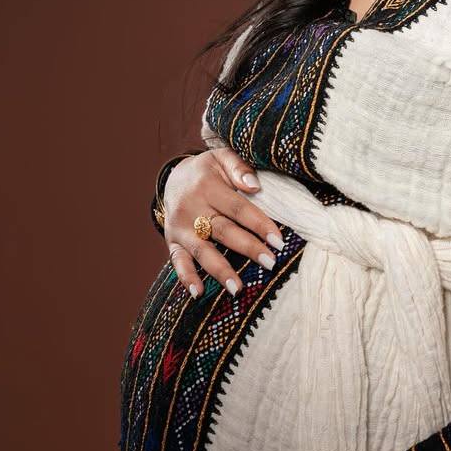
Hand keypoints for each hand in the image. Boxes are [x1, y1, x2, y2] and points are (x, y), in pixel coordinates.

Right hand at [162, 147, 283, 298]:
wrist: (174, 178)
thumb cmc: (207, 170)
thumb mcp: (221, 157)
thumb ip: (239, 166)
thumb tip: (255, 185)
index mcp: (207, 187)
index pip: (238, 208)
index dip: (259, 224)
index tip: (278, 240)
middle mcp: (191, 209)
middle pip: (223, 231)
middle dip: (248, 248)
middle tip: (270, 263)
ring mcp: (180, 227)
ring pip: (202, 250)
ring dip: (220, 270)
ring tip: (238, 288)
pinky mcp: (172, 241)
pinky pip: (177, 261)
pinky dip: (186, 278)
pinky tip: (197, 293)